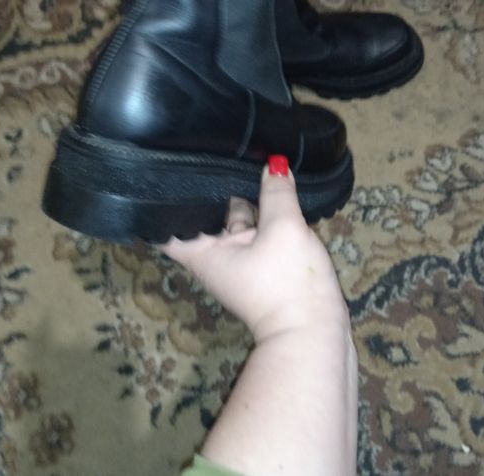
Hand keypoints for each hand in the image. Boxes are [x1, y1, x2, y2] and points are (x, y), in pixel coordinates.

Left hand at [161, 164, 350, 343]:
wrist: (315, 332)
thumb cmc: (287, 283)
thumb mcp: (283, 228)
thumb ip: (276, 193)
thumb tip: (274, 165)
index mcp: (204, 253)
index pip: (170, 225)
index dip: (168, 200)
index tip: (172, 172)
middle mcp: (216, 257)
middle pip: (207, 217)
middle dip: (215, 189)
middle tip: (221, 152)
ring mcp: (240, 262)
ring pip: (236, 222)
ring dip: (245, 199)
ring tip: (253, 160)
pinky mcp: (263, 265)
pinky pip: (257, 232)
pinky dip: (262, 214)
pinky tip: (274, 188)